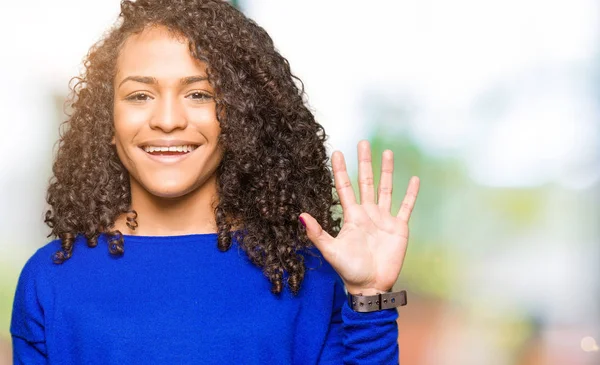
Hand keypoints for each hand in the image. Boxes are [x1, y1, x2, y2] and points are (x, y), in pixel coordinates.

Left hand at [299, 140, 419, 295]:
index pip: (345, 187)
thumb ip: (317, 233)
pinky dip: (410, 194)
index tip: (336, 152)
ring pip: (385, 188)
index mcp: (351, 216)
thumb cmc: (349, 270)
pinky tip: (414, 179)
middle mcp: (367, 213)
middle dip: (364, 162)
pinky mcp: (399, 228)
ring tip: (387, 152)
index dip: (340, 170)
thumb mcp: (331, 251)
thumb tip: (300, 215)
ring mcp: (384, 219)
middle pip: (365, 181)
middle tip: (362, 142)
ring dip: (386, 171)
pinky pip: (406, 207)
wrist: (370, 287)